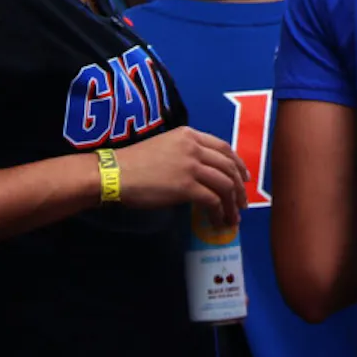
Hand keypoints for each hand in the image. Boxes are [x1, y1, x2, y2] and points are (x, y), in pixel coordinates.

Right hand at [112, 127, 246, 225]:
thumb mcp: (162, 146)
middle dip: (239, 188)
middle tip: (242, 203)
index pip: (223, 148)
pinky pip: (213, 201)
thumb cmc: (132, 162)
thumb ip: (184, 153)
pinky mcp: (187, 187)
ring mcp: (191, 167)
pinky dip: (219, 213)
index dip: (238, 164)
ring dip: (233, 204)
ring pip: (225, 185)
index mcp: (188, 135)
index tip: (243, 178)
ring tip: (233, 217)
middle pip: (228, 167)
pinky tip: (217, 220)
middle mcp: (194, 148)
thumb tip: (200, 173)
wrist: (114, 173)